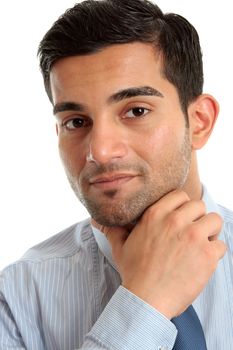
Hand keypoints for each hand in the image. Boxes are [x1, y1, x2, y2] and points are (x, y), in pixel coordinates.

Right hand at [92, 190, 225, 318]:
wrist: (146, 299)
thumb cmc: (134, 272)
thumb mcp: (120, 247)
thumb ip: (112, 229)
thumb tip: (94, 219)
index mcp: (156, 215)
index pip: (180, 195)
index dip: (183, 206)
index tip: (182, 217)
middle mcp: (175, 221)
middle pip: (199, 205)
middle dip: (198, 218)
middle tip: (192, 232)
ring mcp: (193, 237)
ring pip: (214, 221)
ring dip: (210, 232)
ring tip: (201, 245)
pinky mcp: (207, 255)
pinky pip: (221, 245)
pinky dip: (215, 253)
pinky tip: (203, 261)